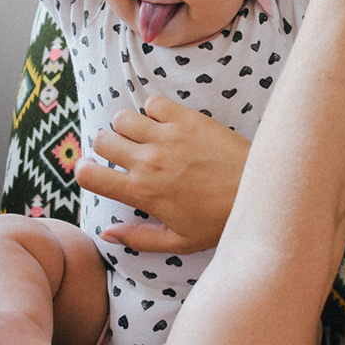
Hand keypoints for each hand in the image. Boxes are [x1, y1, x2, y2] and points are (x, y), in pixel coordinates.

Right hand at [77, 96, 249, 252]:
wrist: (259, 191)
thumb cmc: (220, 221)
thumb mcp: (178, 242)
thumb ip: (138, 238)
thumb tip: (106, 234)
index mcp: (143, 192)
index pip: (88, 175)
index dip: (84, 172)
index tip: (96, 173)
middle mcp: (149, 161)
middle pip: (101, 139)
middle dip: (107, 148)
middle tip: (126, 157)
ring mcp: (167, 136)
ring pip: (122, 117)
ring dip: (128, 128)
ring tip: (145, 139)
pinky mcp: (187, 118)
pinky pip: (152, 102)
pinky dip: (154, 112)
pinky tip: (167, 126)